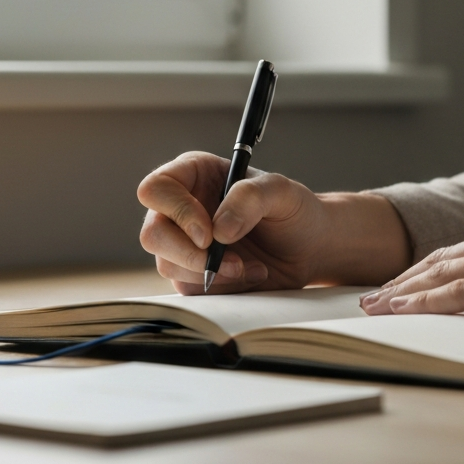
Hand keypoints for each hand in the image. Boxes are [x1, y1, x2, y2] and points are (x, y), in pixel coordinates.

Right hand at [138, 152, 410, 294]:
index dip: (176, 212)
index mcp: (193, 175)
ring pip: (167, 265)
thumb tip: (218, 230)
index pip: (156, 189)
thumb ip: (250, 198)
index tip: (209, 234)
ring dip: (213, 274)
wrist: (310, 247)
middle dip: (190, 254)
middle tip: (234, 261)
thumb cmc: (294, 211)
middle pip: (153, 234)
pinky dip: (222, 287)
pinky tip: (251, 275)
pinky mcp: (192, 274)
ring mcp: (183, 243)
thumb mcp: (282, 192)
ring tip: (253, 266)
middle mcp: (181, 208)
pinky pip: (188, 288)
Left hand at [360, 218, 463, 338]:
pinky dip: (421, 301)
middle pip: (442, 258)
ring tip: (374, 308)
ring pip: (440, 272)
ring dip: (402, 291)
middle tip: (374, 298)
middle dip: (404, 279)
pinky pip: (456, 292)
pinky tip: (399, 311)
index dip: (428, 269)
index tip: (403, 284)